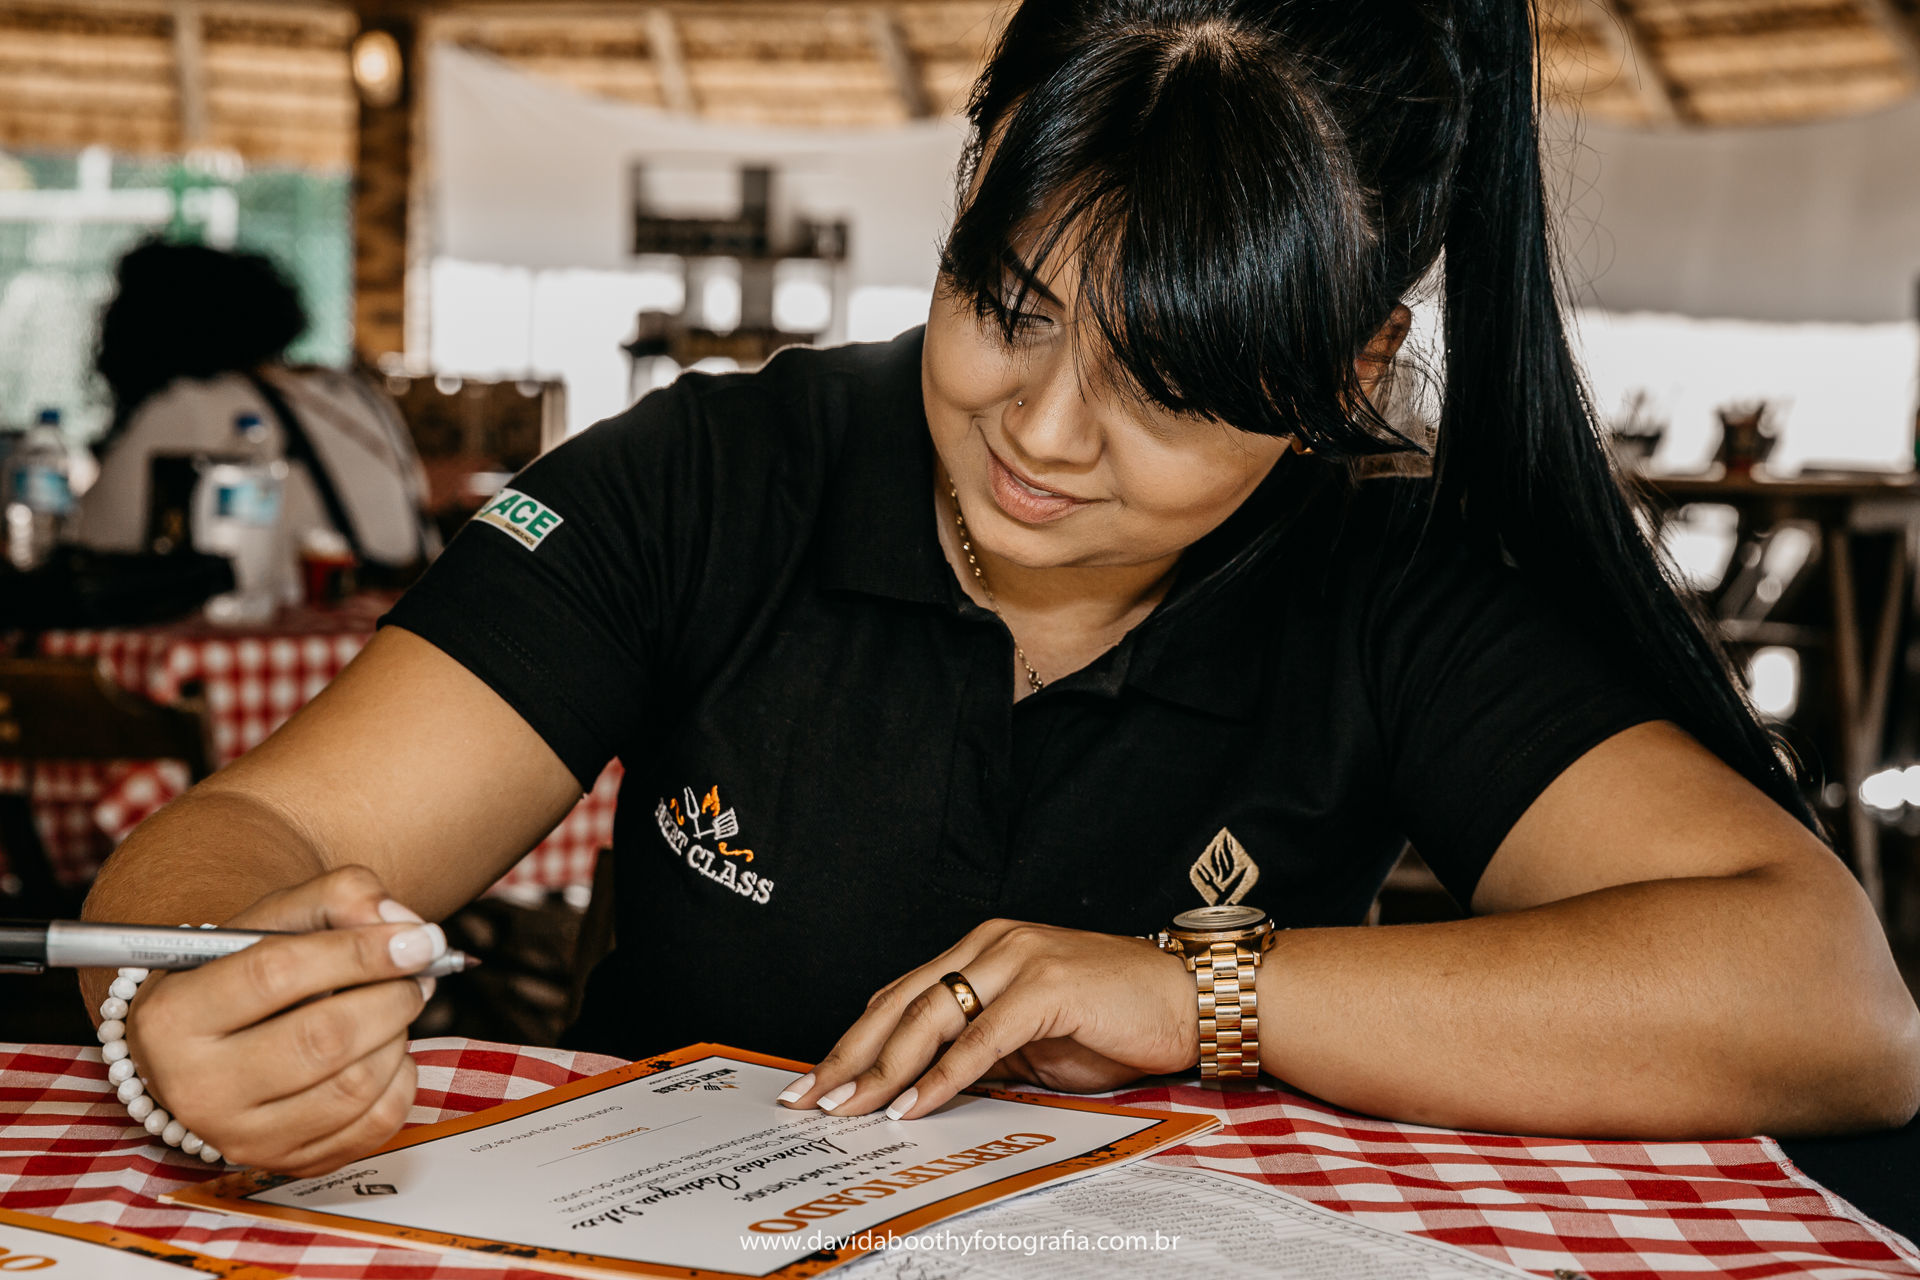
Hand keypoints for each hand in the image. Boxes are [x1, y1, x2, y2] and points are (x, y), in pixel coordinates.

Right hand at [123, 865, 445, 1175]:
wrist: (218, 1037)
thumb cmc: (248, 968)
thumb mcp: (275, 916)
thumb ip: (339, 896)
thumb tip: (403, 927)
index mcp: (173, 1016)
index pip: (277, 974)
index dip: (360, 952)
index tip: (417, 940)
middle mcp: (195, 1088)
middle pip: (324, 1039)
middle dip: (391, 997)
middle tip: (413, 974)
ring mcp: (239, 1138)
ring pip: (355, 1086)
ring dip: (398, 1035)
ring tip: (392, 1007)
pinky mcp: (287, 1164)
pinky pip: (375, 1125)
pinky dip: (401, 1078)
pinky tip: (383, 1051)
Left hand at [779, 919, 1197, 1119]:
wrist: (1189, 1001)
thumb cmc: (1116, 1021)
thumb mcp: (1032, 1042)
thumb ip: (978, 1052)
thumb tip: (920, 1089)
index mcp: (983, 949)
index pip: (901, 994)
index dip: (855, 1040)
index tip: (817, 1082)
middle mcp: (992, 943)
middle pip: (901, 1002)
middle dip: (850, 1055)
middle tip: (811, 1099)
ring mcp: (1018, 958)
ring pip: (931, 1015)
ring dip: (884, 1068)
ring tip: (850, 1107)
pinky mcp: (1046, 985)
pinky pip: (981, 1037)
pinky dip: (943, 1075)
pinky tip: (914, 1104)